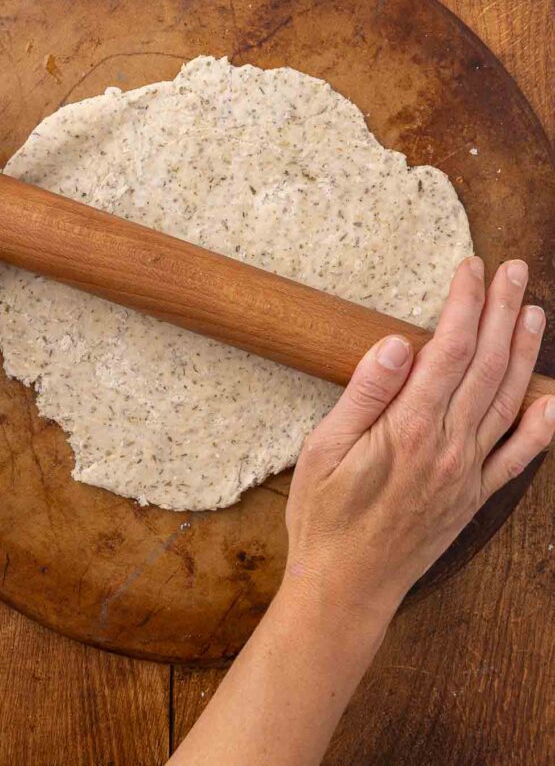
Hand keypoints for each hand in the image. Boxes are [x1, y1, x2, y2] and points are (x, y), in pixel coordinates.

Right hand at [285, 257, 553, 613]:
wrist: (346, 586)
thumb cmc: (324, 515)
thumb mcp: (323, 448)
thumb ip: (366, 393)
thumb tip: (398, 342)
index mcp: (409, 429)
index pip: (448, 349)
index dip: (464, 304)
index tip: (472, 269)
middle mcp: (448, 447)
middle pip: (485, 366)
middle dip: (502, 313)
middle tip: (515, 271)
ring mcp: (466, 474)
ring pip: (506, 401)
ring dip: (523, 354)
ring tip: (535, 313)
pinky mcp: (472, 497)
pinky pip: (516, 459)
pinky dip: (539, 430)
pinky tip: (551, 402)